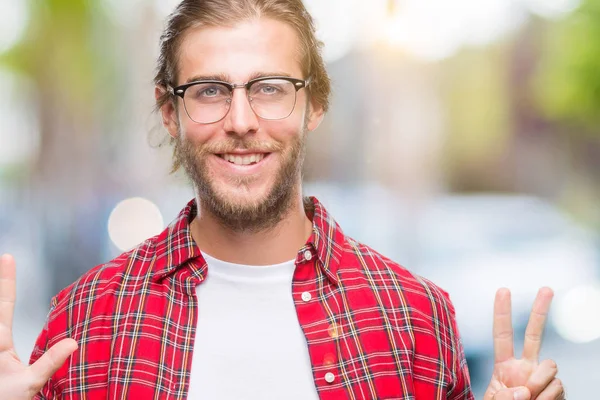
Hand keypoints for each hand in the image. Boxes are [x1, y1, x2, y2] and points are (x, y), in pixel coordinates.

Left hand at [0, 254, 77, 399]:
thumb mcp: (28, 385)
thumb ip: (49, 362)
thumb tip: (73, 342)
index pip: (3, 305)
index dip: (7, 280)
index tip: (8, 256)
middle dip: (0, 284)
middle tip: (4, 258)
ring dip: (1, 301)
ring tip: (3, 277)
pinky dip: (2, 318)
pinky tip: (4, 317)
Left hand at [483, 287, 564, 399]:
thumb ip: (501, 397)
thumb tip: (524, 390)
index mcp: (504, 366)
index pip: (502, 334)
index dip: (502, 313)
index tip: (503, 290)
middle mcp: (525, 367)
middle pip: (534, 334)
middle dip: (540, 311)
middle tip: (546, 288)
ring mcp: (542, 377)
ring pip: (550, 366)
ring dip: (539, 384)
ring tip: (529, 399)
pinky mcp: (557, 390)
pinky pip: (557, 387)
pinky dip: (548, 399)